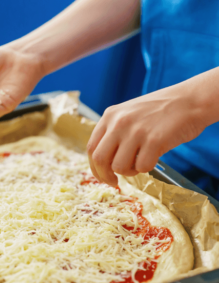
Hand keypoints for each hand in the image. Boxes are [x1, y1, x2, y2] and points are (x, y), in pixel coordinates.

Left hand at [87, 85, 205, 185]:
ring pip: (119, 167)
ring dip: (129, 172)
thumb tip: (102, 163)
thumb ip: (113, 133)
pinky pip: (142, 167)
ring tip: (139, 163)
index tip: (102, 176)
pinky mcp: (154, 140)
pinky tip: (153, 158)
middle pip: (100, 159)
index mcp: (110, 116)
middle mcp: (119, 122)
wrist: (190, 100)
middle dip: (105, 176)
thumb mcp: (128, 114)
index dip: (95, 167)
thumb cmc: (160, 112)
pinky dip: (146, 169)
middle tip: (115, 182)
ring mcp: (136, 131)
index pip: (92, 148)